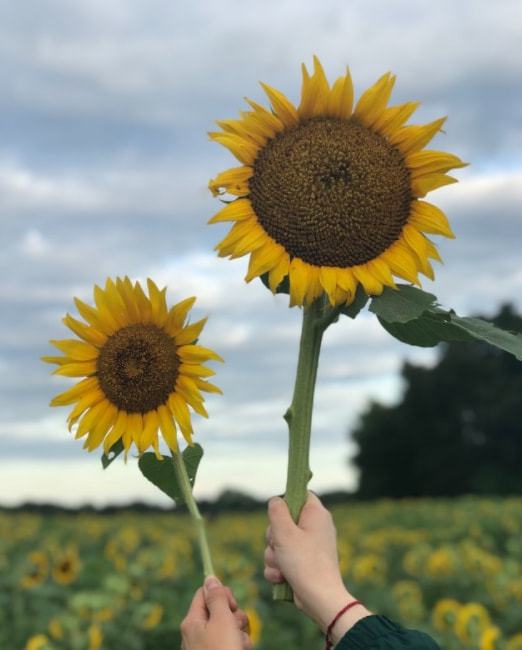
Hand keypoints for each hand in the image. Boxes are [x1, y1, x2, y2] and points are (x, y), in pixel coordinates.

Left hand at [181, 576, 251, 649]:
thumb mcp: (221, 620)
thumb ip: (217, 598)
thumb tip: (210, 578)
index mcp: (192, 621)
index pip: (205, 593)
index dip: (221, 594)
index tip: (233, 604)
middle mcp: (197, 633)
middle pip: (220, 610)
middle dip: (234, 617)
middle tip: (236, 627)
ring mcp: (207, 645)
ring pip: (229, 627)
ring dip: (240, 633)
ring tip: (238, 644)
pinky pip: (231, 641)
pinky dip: (239, 644)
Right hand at [264, 493, 370, 643]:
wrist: (319, 599)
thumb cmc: (304, 563)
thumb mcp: (284, 532)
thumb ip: (277, 511)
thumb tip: (276, 501)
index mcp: (316, 514)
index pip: (300, 494)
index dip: (286, 502)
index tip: (278, 515)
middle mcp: (315, 527)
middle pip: (284, 520)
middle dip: (274, 537)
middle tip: (278, 545)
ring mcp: (310, 546)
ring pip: (280, 542)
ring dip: (274, 556)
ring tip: (282, 566)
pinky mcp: (304, 562)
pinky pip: (284, 559)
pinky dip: (279, 568)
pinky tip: (281, 578)